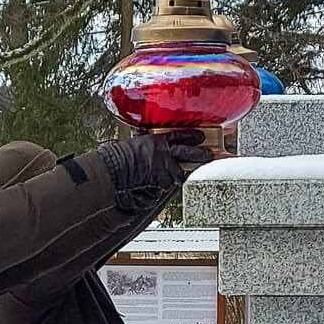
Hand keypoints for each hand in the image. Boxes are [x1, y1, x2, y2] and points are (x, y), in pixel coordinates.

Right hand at [95, 129, 217, 201]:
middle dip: (201, 154)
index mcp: (157, 141)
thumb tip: (144, 139)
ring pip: (179, 174)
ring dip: (178, 176)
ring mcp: (164, 169)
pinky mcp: (161, 182)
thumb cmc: (118, 157)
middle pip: (189, 153)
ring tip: (177, 177)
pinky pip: (166, 186)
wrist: (115, 169)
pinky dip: (163, 186)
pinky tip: (157, 185)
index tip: (199, 137)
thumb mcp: (134, 143)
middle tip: (208, 155)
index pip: (180, 136)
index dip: (191, 137)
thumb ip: (145, 143)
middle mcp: (164, 154)